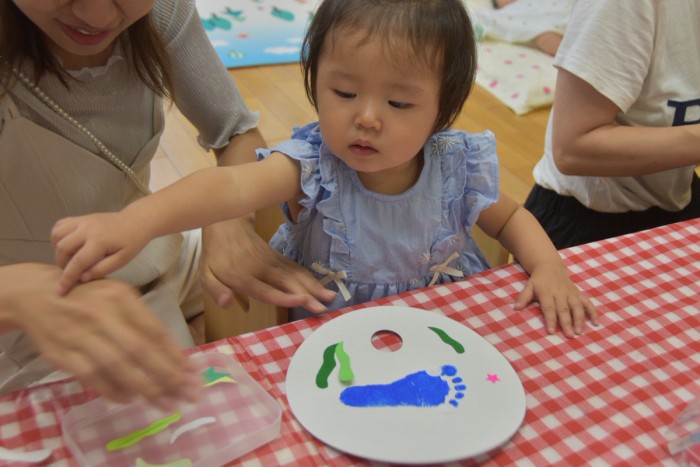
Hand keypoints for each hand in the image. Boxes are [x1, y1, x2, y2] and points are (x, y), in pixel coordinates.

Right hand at [2, 264, 198, 405]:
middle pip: (140, 350)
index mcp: (121, 297)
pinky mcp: (64, 354)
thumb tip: (173, 354)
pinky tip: (131, 398)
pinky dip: (113, 390)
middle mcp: (103, 315)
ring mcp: (82, 335)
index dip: (175, 354)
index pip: (154, 330)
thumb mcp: (118, 295)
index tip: (192, 374)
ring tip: (166, 403)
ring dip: (145, 388)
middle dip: (167, 375)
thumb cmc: (89, 298)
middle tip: (187, 394)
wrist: (37, 296)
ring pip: (118, 366)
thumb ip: (142, 320)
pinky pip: (92, 376)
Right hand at [51, 213, 149, 294]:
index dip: (67, 278)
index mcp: (100, 241)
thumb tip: (82, 278)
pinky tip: (68, 245)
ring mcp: (82, 220)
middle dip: (62, 264)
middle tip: (71, 272)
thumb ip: (102, 269)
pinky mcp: (80, 217)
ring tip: (70, 258)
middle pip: (63, 248)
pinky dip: (58, 237)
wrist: (136, 221)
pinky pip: (60, 225)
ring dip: (58, 250)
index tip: (61, 291)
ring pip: (58, 235)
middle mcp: (87, 228)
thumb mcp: (122, 260)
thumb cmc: (131, 242)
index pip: (78, 262)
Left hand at [200, 218, 335, 312]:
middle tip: (323, 308)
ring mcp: (271, 261)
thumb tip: (226, 304)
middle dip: (307, 295)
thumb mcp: (205, 273)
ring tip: (330, 297)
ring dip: (313, 286)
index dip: (284, 296)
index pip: (265, 290)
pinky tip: (321, 287)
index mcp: (242, 276)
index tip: (302, 300)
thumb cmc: (215, 253)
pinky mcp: (277, 257)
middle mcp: (260, 269)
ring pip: (295, 275)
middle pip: (287, 283)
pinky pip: (295, 268)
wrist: (226, 222)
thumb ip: (215, 290)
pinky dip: (309, 277)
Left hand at [513, 263, 598, 337]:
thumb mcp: (529, 286)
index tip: (551, 331)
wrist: (550, 265)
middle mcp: (560, 293)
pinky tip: (596, 322)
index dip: (550, 320)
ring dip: (580, 319)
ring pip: (577, 306)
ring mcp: (571, 293)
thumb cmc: (538, 280)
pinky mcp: (578, 293)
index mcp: (547, 292)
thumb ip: (523, 297)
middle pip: (564, 309)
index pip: (549, 308)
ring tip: (580, 331)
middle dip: (567, 322)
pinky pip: (587, 302)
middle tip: (569, 335)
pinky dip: (593, 311)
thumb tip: (515, 308)